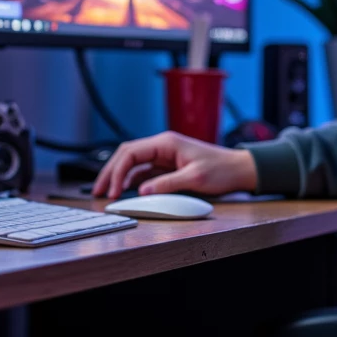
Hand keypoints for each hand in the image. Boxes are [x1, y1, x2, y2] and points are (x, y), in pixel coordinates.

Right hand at [92, 130, 258, 198]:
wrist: (238, 169)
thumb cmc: (221, 169)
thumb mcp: (194, 178)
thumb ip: (167, 184)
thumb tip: (143, 190)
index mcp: (166, 142)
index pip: (131, 152)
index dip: (117, 171)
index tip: (113, 189)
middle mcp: (162, 146)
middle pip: (126, 155)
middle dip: (110, 172)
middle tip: (98, 190)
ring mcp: (163, 156)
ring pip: (132, 164)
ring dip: (119, 177)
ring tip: (107, 193)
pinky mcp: (167, 167)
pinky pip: (143, 172)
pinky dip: (132, 181)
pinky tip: (125, 192)